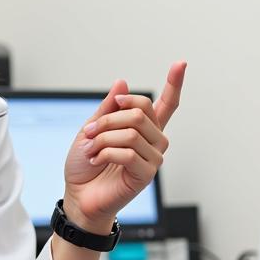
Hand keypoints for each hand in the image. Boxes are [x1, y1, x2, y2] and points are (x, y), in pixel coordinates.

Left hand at [61, 61, 185, 229]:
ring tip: (91, 149)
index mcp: (143, 129)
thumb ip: (108, 108)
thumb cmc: (85, 165)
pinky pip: (127, 153)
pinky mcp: (146, 175)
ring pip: (132, 132)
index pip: (166, 104)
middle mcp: (153, 142)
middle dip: (108, 119)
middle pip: (141, 112)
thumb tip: (122, 84)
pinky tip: (98, 161)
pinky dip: (106, 153)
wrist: (78, 196)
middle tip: (89, 132)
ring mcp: (152, 159)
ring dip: (103, 138)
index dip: (174, 83)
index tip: (181, 64)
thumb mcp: (91, 129)